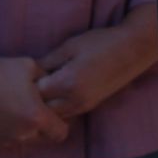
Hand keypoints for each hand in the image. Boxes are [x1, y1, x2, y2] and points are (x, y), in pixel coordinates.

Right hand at [0, 53, 67, 151]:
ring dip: (22, 130)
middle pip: (42, 139)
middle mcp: (21, 134)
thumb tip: (55, 82)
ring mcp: (2, 141)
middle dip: (42, 127)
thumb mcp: (30, 66)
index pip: (61, 133)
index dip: (62, 123)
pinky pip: (2, 142)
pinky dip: (4, 132)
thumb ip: (47, 78)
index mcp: (35, 117)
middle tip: (34, 110)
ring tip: (12, 109)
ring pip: (21, 141)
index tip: (54, 113)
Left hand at [36, 5, 157, 117]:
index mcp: (66, 83)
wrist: (131, 50)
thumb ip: (47, 61)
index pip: (34, 92)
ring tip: (45, 87)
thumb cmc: (100, 43)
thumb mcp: (70, 46)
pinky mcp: (89, 107)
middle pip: (41, 108)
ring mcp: (82, 106)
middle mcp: (73, 100)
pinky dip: (57, 107)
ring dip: (45, 105)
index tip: (26, 74)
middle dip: (34, 98)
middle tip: (32, 83)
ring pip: (53, 114)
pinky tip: (58, 92)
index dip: (27, 83)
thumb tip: (28, 73)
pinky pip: (65, 113)